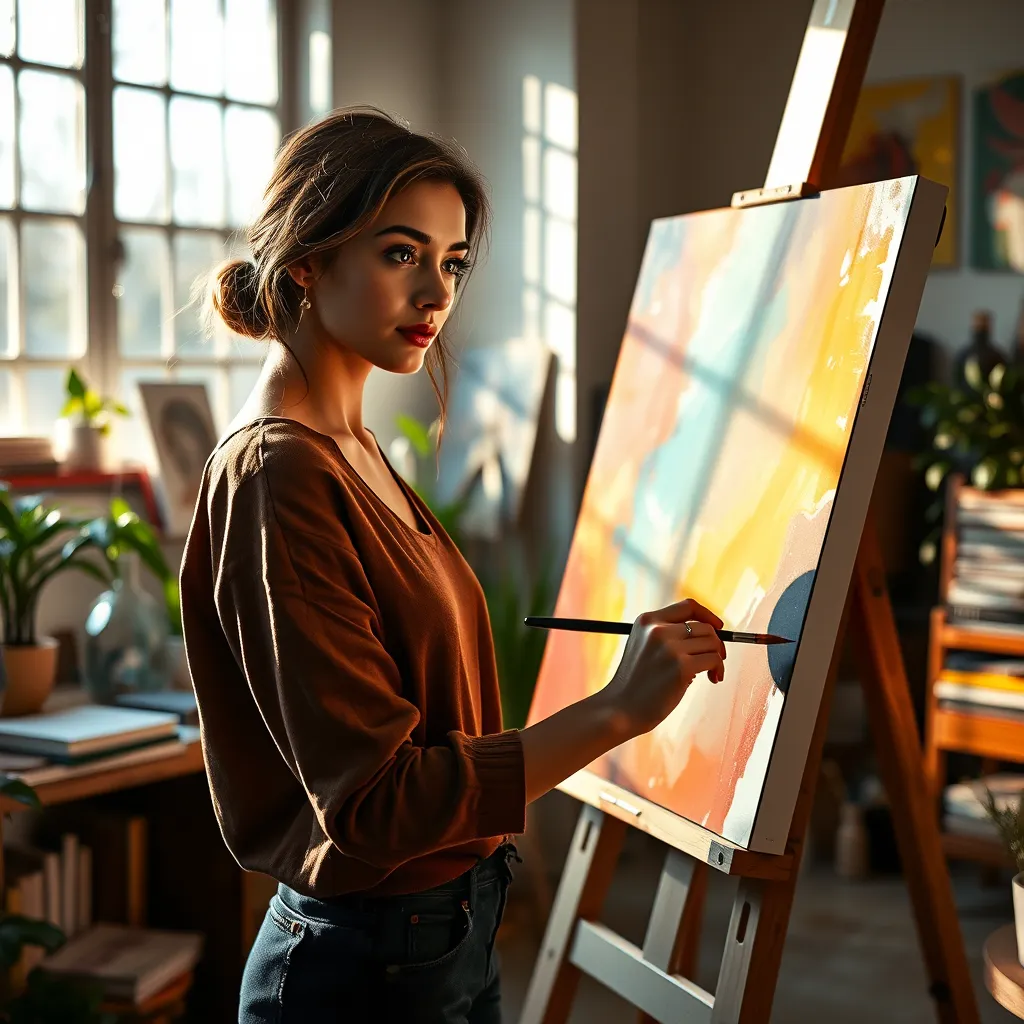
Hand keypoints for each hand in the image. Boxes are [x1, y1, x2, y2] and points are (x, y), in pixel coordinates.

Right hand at [599, 598, 725, 737]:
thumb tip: (710, 633)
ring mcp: (670, 648)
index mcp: (647, 621)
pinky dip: (718, 669)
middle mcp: (658, 630)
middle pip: (705, 627)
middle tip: (714, 661)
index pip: (688, 606)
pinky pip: (714, 660)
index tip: (718, 628)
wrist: (620, 708)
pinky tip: (713, 679)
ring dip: (718, 659)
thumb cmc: (635, 682)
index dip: (707, 615)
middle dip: (716, 644)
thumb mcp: (643, 645)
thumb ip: (666, 634)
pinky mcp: (681, 667)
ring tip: (711, 673)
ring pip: (712, 643)